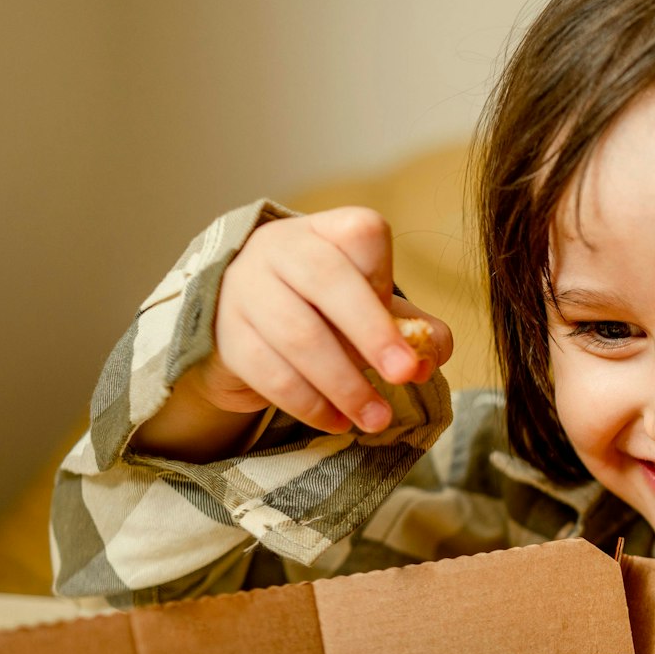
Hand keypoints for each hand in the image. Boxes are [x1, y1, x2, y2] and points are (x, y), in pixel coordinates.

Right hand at [135, 208, 453, 461]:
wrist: (244, 324)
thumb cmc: (324, 312)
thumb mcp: (372, 309)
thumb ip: (415, 329)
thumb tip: (430, 358)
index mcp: (325, 232)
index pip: (362, 234)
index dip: (386, 275)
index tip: (403, 320)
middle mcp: (280, 249)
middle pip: (328, 280)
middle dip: (374, 333)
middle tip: (404, 375)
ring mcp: (245, 289)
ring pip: (298, 334)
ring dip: (344, 384)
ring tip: (377, 419)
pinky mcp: (224, 335)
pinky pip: (269, 372)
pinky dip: (309, 403)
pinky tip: (338, 421)